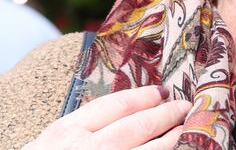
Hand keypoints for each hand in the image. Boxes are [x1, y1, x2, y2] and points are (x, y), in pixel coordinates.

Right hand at [23, 85, 191, 149]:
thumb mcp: (51, 142)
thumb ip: (83, 127)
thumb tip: (131, 109)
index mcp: (66, 133)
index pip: (116, 106)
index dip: (143, 96)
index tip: (161, 92)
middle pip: (137, 126)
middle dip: (166, 114)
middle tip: (184, 106)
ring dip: (171, 139)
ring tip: (184, 129)